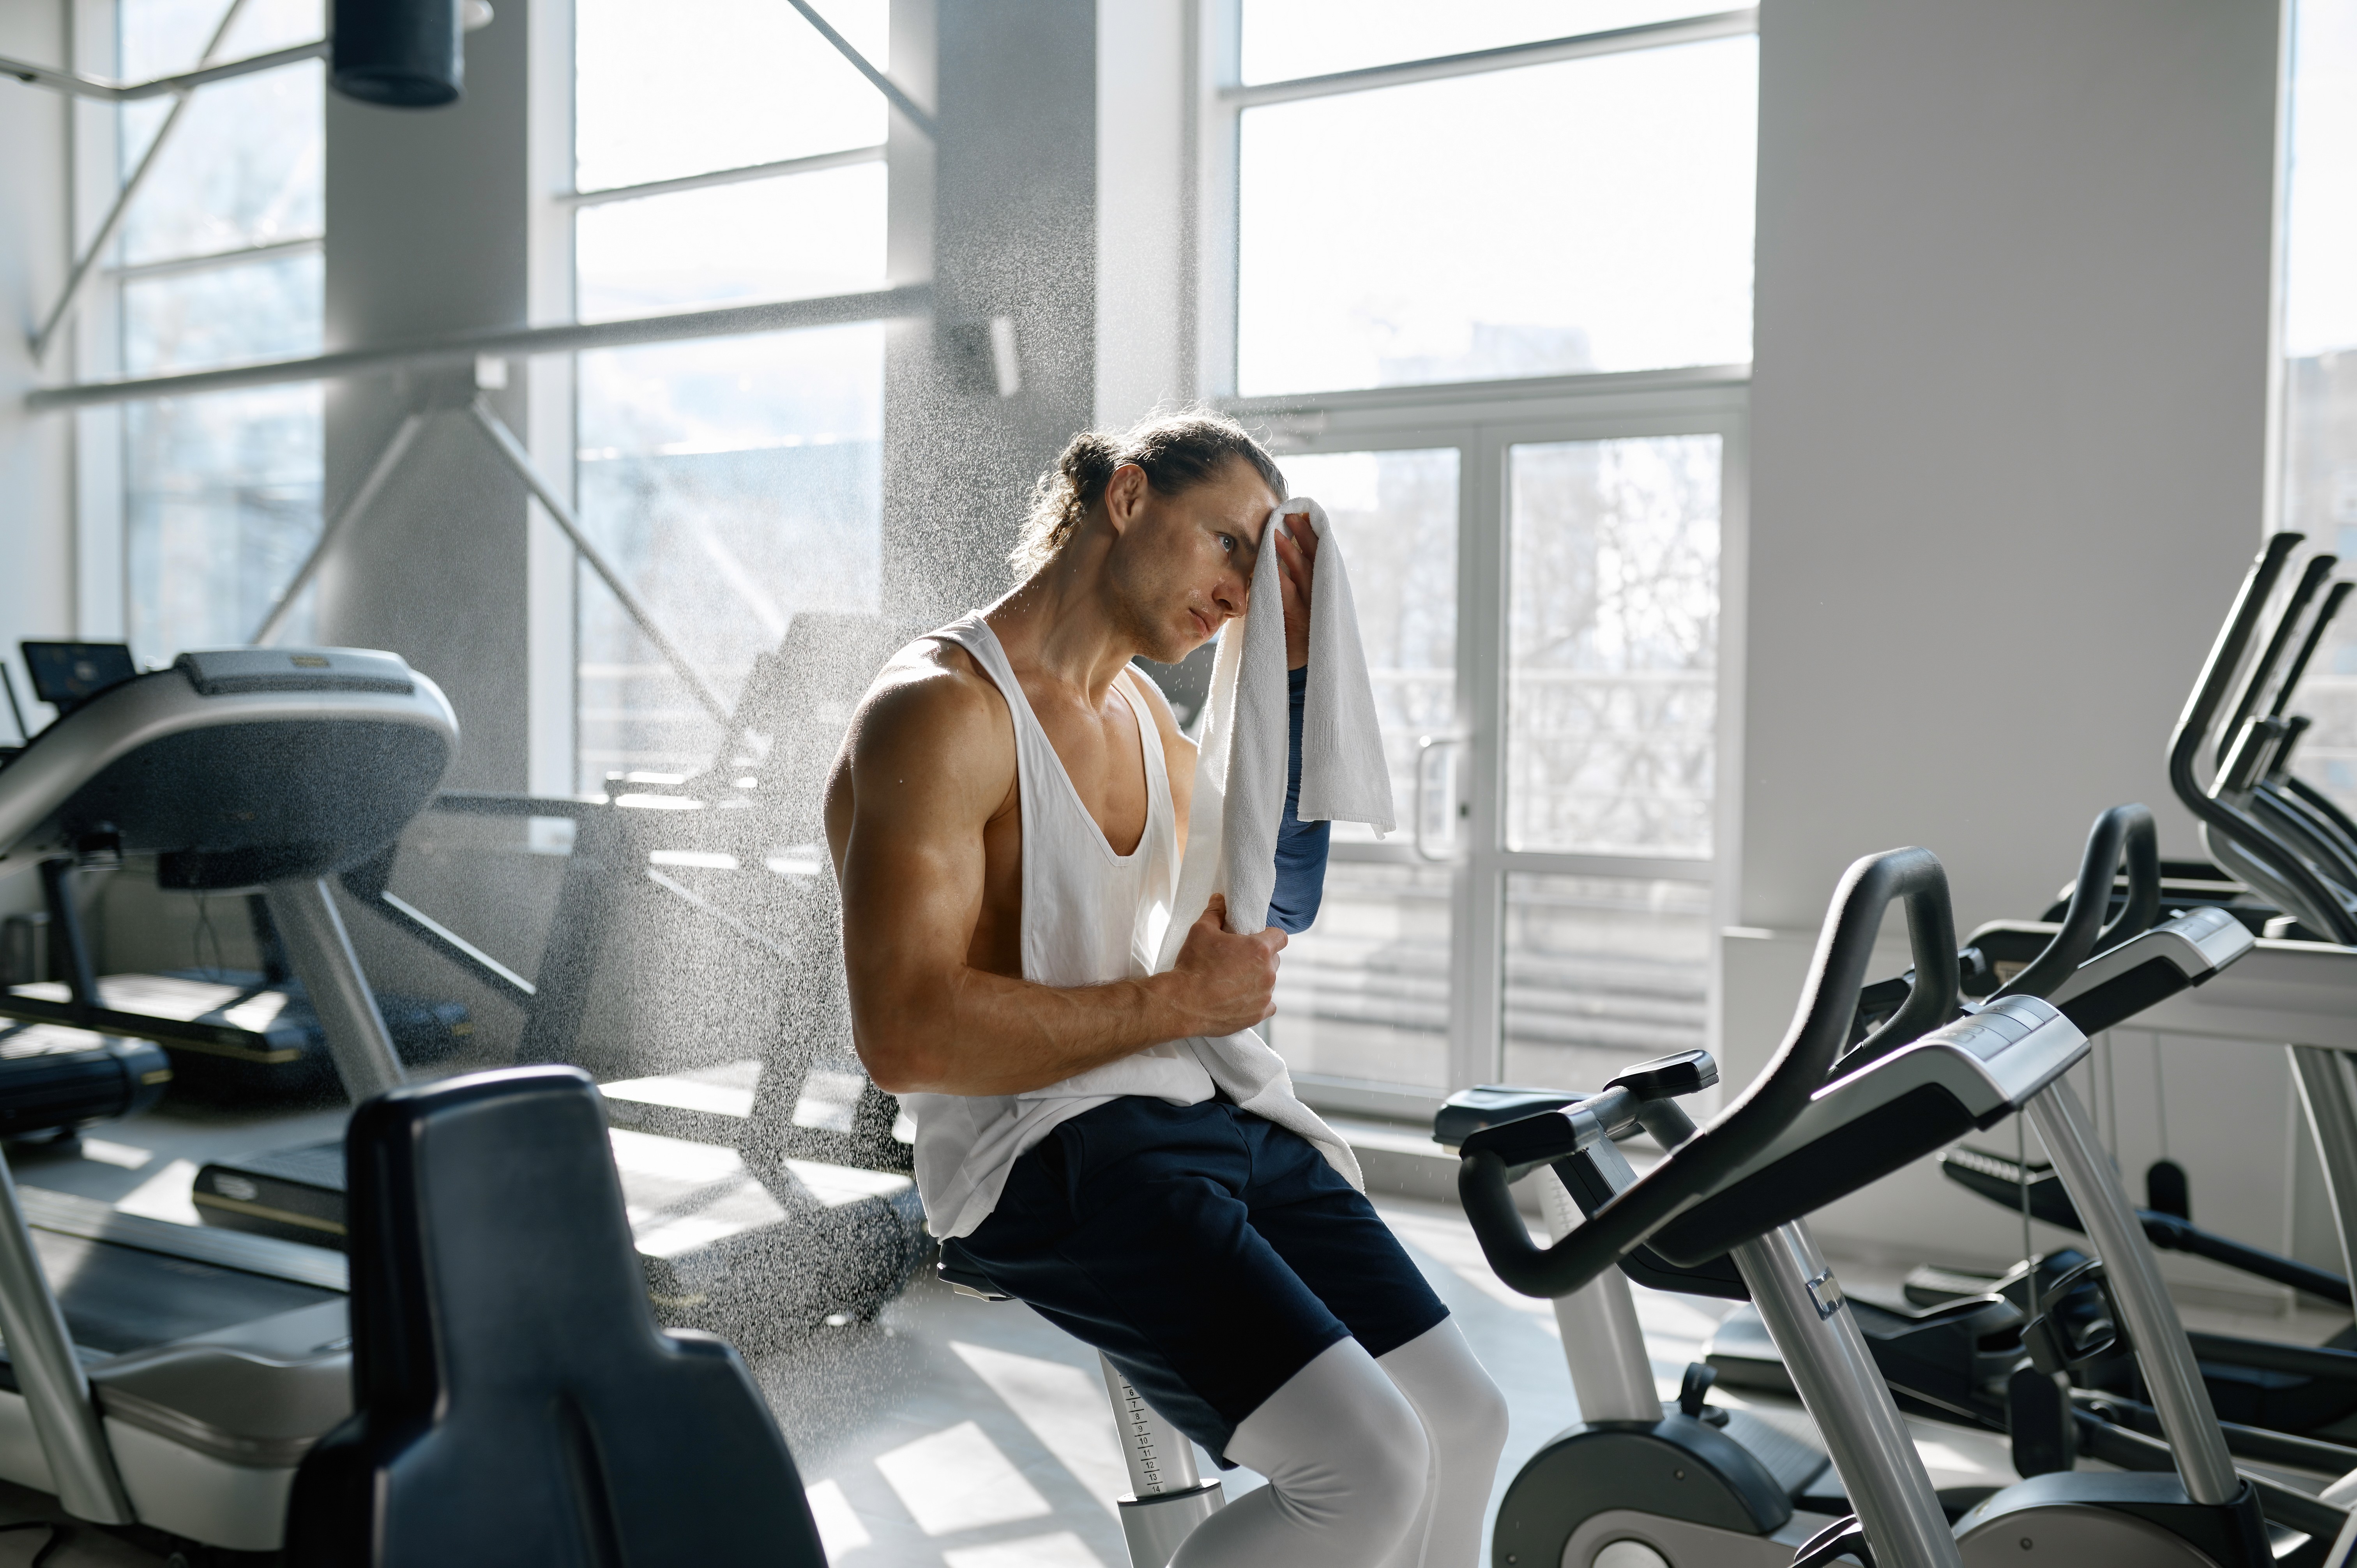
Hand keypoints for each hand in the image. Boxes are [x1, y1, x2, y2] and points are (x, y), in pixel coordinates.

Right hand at [1166, 894, 1285, 1033]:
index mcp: (1259, 949)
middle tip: (1238, 960)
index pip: (1280, 937)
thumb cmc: (1193, 965)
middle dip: (1260, 958)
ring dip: (1257, 980)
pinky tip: (1240, 998)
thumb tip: (1220, 899)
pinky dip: (1257, 1001)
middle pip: (1274, 960)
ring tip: (1234, 981)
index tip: (1255, 939)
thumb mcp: (1200, 930)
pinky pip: (1267, 1005)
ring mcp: (1265, 995)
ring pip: (1269, 982)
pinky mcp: (1258, 1015)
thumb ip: (1215, 912)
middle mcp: (1268, 973)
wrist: (1183, 1003)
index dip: (1269, 936)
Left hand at [1275, 513, 1318, 670]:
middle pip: (1314, 560)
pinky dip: (1280, 581)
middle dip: (1304, 536)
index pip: (1319, 557)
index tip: (1303, 514)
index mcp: (1322, 591)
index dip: (1312, 536)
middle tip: (1292, 514)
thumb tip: (1279, 559)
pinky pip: (1288, 598)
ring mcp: (1311, 610)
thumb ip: (1292, 586)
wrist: (1303, 672)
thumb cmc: (1296, 638)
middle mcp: (1320, 597)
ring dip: (1289, 553)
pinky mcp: (1299, 624)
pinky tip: (1270, 567)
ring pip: (1302, 575)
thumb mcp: (1299, 608)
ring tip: (1275, 534)